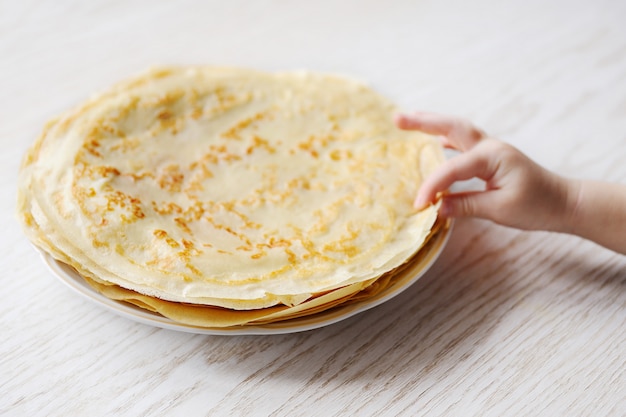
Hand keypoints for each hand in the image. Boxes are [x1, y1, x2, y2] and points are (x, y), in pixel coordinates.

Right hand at [395, 112, 573, 230]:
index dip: (432, 187)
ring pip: (456, 130)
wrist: (563, 202)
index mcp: (492, 157)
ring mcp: (491, 149)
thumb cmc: (536, 206)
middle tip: (396, 118)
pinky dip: (445, 138)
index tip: (418, 205)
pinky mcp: (490, 157)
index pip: (451, 169)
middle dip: (422, 122)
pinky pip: (462, 142)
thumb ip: (465, 205)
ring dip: (431, 124)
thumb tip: (435, 208)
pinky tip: (433, 141)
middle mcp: (489, 147)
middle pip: (451, 127)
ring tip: (407, 120)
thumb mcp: (500, 209)